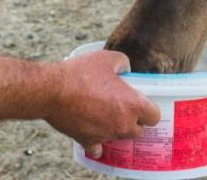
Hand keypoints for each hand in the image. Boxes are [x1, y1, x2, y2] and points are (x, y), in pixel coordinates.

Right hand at [45, 50, 160, 158]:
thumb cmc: (81, 73)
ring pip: (118, 137)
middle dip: (134, 121)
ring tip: (105, 113)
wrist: (53, 90)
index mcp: (132, 105)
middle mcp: (122, 124)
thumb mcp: (107, 58)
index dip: (149, 109)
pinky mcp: (88, 141)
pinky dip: (97, 143)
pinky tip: (94, 132)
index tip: (141, 103)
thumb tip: (126, 69)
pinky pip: (98, 148)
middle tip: (123, 107)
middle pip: (138, 130)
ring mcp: (106, 135)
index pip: (154, 116)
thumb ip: (123, 63)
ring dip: (116, 128)